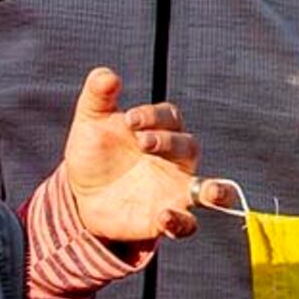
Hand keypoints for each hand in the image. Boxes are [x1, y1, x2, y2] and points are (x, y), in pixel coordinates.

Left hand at [57, 69, 215, 243]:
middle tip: (142, 143)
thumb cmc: (94, 153)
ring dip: (218, 191)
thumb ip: (98, 96)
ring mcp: (176, 190)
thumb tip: (106, 75)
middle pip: (188, 147)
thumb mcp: (91, 122)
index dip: (153, 116)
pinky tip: (164, 217)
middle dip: (169, 143)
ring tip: (213, 193)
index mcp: (162, 130)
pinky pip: (186, 224)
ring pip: (209, 189)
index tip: (128, 120)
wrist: (80, 196)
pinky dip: (181, 221)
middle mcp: (176, 160)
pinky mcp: (166, 219)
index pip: (170, 117)